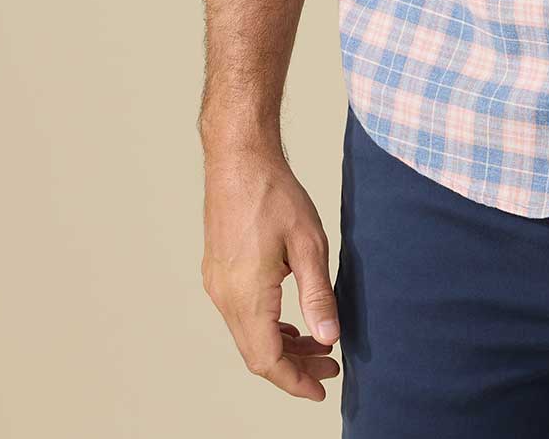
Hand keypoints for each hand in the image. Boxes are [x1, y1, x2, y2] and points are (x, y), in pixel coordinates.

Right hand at [200, 146, 342, 400]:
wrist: (239, 159)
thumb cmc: (274, 194)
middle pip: (257, 354)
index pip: (268, 360)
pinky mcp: (218, 272)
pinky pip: (240, 316)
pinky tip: (290, 323)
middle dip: (294, 367)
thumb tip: (329, 338)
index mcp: (246, 296)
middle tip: (331, 366)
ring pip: (248, 336)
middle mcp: (225, 298)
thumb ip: (318, 295)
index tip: (322, 388)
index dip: (296, 381)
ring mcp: (217, 285)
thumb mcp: (309, 244)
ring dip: (281, 346)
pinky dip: (267, 327)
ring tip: (318, 345)